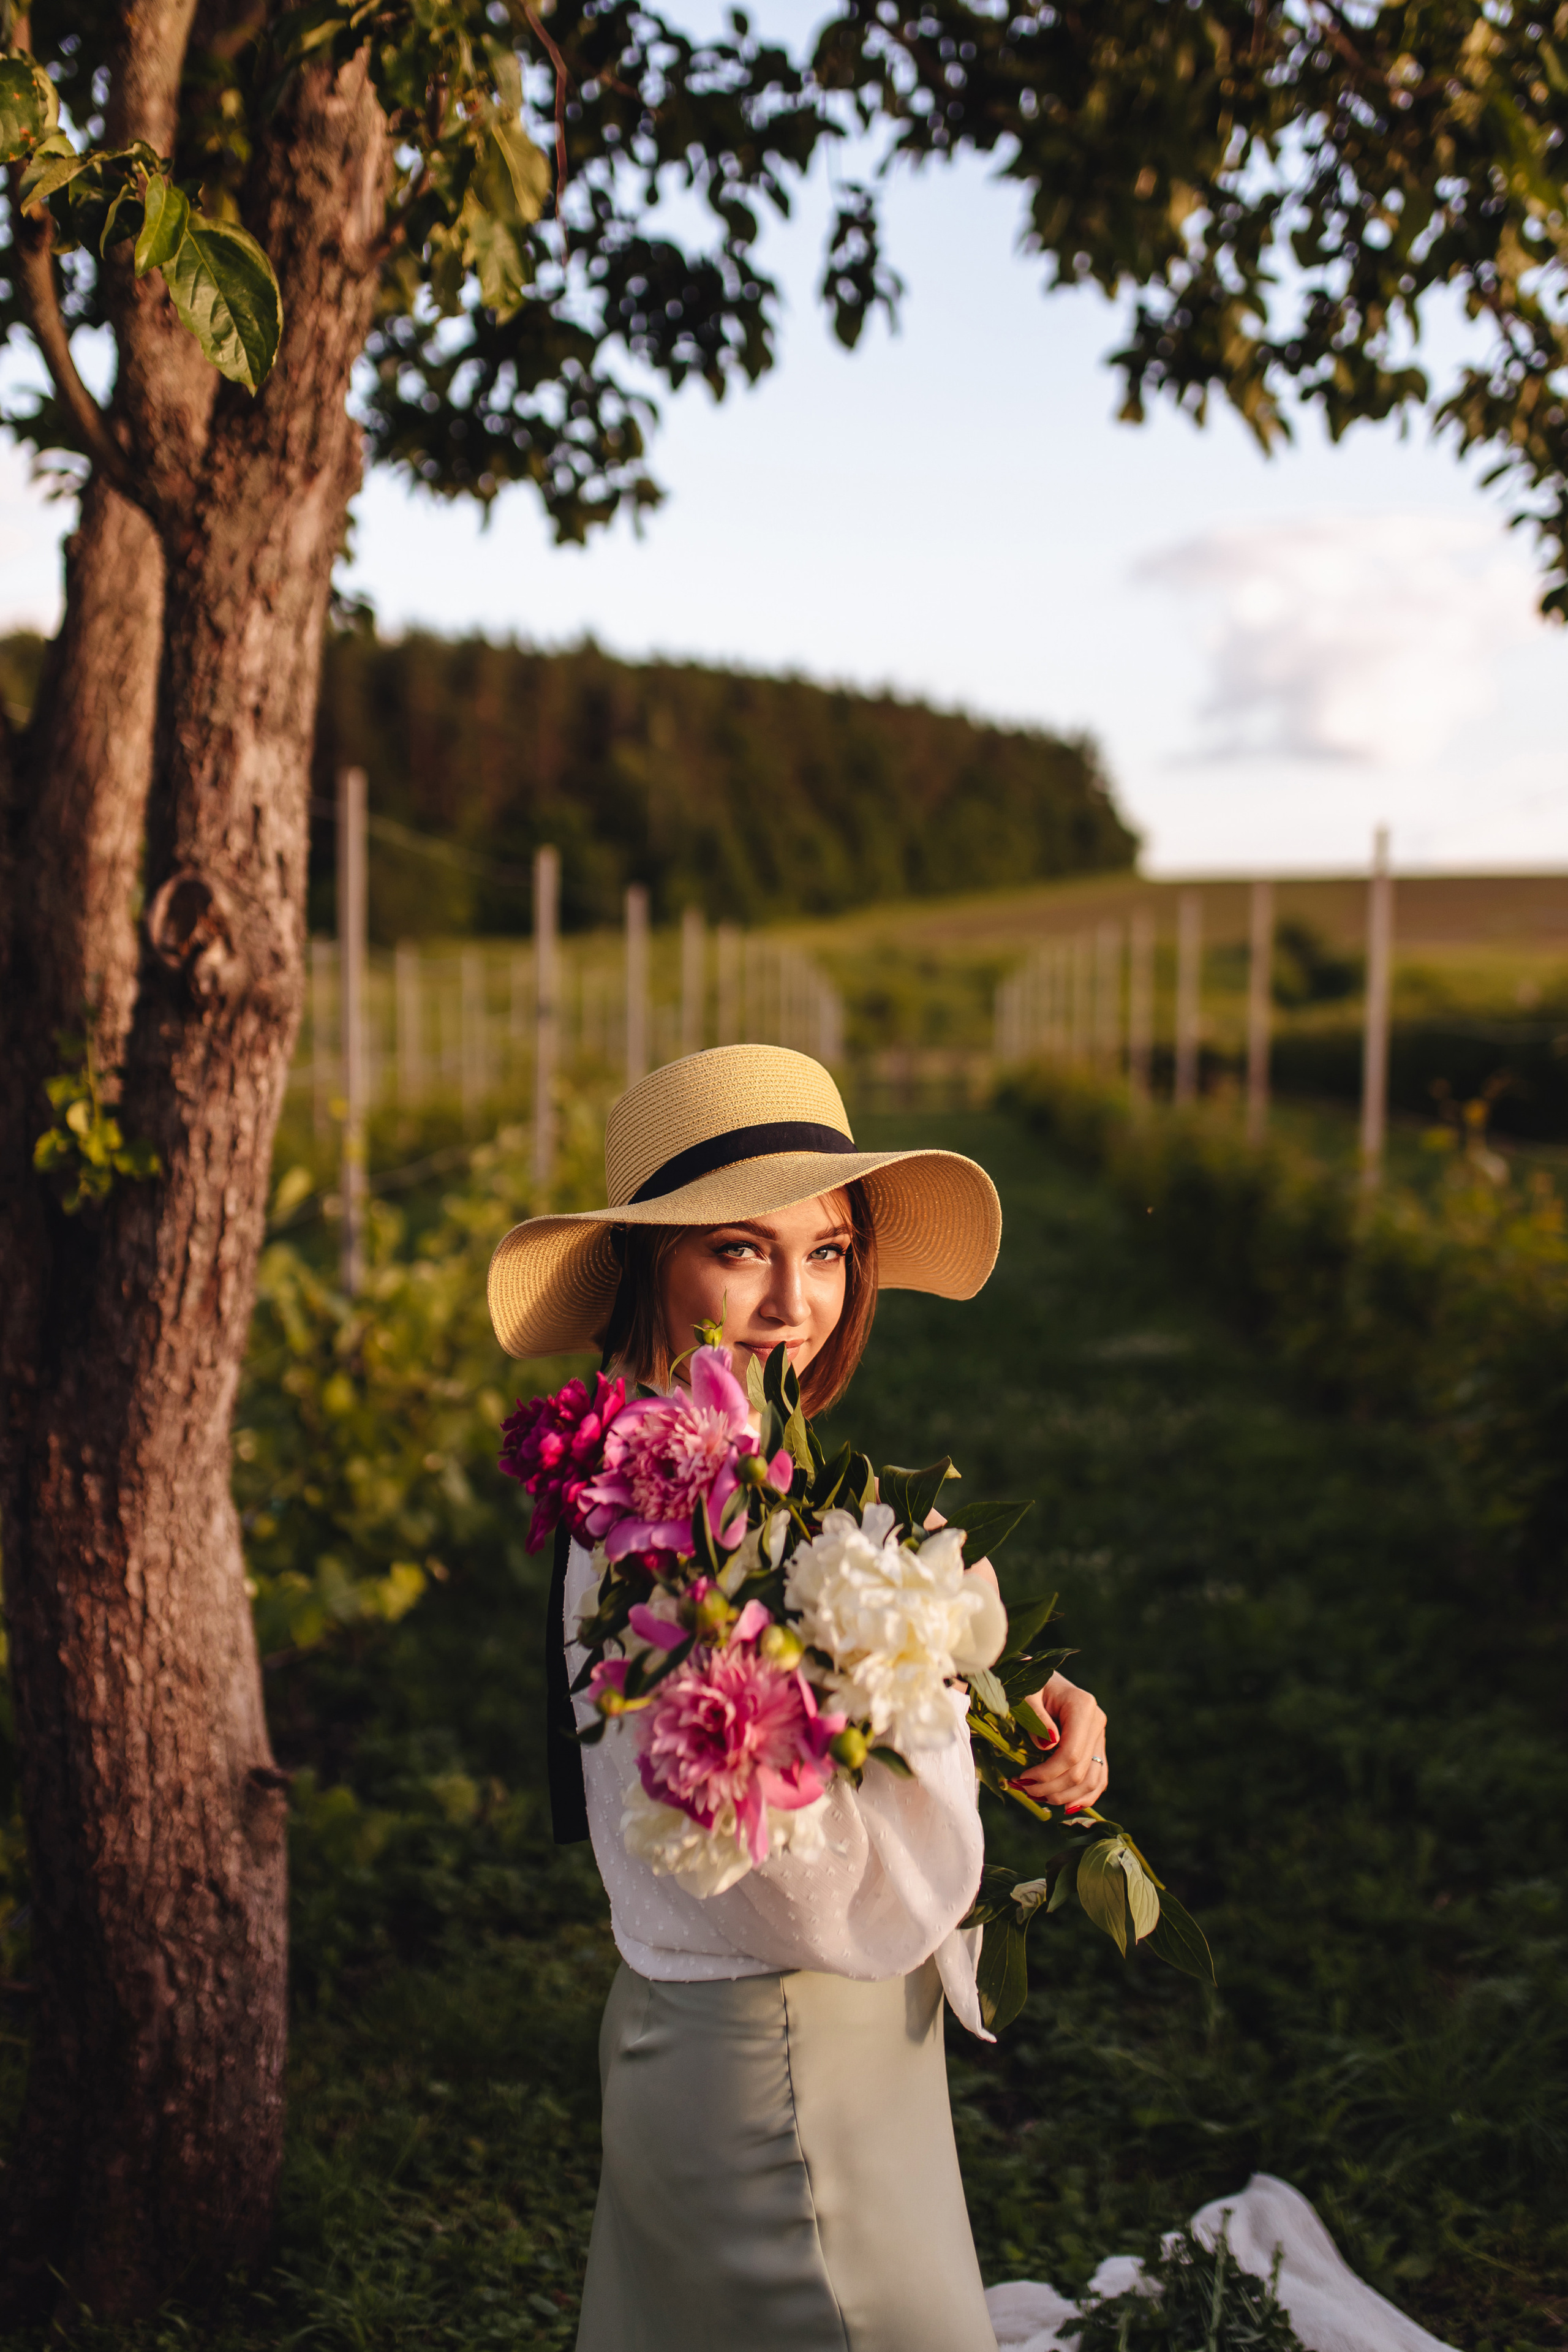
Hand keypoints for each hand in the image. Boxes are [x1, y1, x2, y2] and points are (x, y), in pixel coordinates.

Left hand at [1009, 1672, 1107, 1812]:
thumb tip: (1048, 1747)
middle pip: (1081, 1771)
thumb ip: (1037, 1717)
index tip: (1023, 1778)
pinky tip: (1066, 1806)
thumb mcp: (1026, 1694)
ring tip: (1039, 1797)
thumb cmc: (1028, 1683)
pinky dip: (1085, 1796)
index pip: (1071, 1754)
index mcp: (1082, 1706)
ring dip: (1066, 1796)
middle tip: (1024, 1790)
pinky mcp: (1097, 1746)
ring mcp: (1099, 1735)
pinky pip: (1099, 1778)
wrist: (1040, 1676)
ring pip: (1093, 1780)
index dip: (1048, 1773)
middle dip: (1052, 1788)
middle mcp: (1097, 1721)